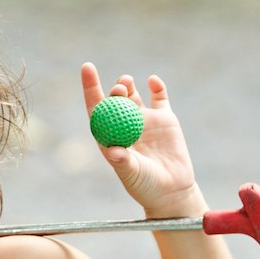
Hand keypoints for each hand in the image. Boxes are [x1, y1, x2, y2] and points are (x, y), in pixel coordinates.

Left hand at [80, 62, 201, 216]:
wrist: (172, 191)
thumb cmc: (145, 185)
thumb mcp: (132, 174)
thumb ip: (123, 161)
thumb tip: (112, 151)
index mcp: (110, 136)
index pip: (96, 108)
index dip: (90, 87)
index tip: (87, 67)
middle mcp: (124, 125)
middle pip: (114, 100)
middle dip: (113, 90)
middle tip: (118, 87)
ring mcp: (144, 120)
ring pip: (133, 96)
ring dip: (127, 85)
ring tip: (126, 83)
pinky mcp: (165, 119)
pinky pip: (160, 97)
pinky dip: (157, 87)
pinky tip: (152, 81)